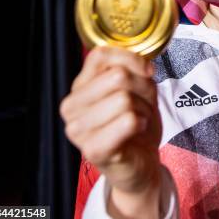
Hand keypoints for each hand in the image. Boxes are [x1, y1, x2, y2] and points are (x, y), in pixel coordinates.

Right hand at [60, 46, 162, 218]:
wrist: (140, 164)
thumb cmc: (135, 124)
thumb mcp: (137, 89)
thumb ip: (134, 70)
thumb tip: (143, 65)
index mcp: (79, 87)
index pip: (100, 54)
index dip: (131, 58)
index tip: (147, 72)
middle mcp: (71, 106)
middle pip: (117, 76)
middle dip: (142, 89)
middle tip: (143, 104)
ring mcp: (78, 129)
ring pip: (124, 98)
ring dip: (143, 109)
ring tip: (139, 120)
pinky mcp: (92, 149)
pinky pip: (128, 121)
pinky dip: (142, 123)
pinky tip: (137, 131)